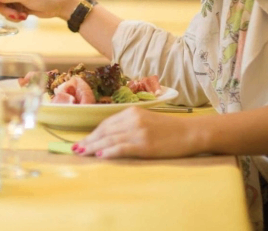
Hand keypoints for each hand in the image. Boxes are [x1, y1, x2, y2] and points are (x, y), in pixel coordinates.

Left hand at [72, 107, 204, 158]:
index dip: (92, 133)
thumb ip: (129, 125)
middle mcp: (132, 119)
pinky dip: (109, 151)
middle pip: (105, 131)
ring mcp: (138, 131)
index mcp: (131, 112)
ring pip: (110, 139)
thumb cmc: (170, 129)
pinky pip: (122, 147)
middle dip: (89, 141)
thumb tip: (108, 137)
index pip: (106, 123)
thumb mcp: (146, 121)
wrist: (191, 132)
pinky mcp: (145, 144)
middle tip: (76, 149)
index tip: (82, 141)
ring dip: (94, 147)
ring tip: (83, 153)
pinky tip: (101, 155)